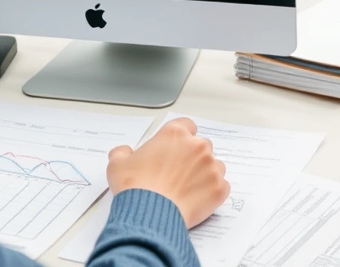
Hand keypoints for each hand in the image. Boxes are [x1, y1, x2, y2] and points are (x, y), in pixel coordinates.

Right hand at [106, 117, 230, 227]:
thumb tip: (123, 152)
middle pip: (202, 145)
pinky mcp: (219, 188)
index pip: (187, 126)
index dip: (181, 138)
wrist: (149, 214)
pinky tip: (196, 199)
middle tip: (179, 172)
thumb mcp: (117, 164)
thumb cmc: (136, 187)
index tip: (176, 149)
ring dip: (205, 173)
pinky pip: (221, 186)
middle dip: (193, 157)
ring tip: (187, 188)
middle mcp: (197, 146)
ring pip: (214, 165)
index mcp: (174, 134)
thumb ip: (122, 152)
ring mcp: (211, 167)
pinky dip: (212, 192)